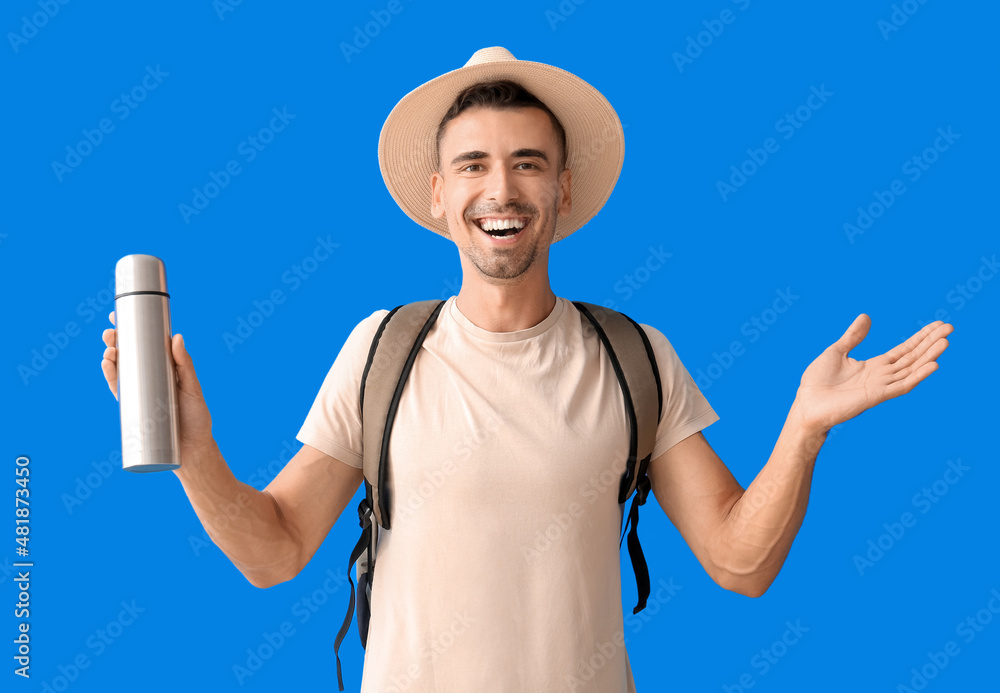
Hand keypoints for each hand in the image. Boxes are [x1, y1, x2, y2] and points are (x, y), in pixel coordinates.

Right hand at [101, 311, 214, 455]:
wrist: (191, 449)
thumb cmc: (196, 417)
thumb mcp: (192, 388)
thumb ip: (184, 365)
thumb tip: (176, 337)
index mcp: (164, 368)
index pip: (146, 344)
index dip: (131, 329)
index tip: (119, 314)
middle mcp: (149, 377)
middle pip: (128, 354)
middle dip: (116, 340)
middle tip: (111, 332)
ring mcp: (139, 392)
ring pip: (119, 369)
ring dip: (110, 356)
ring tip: (111, 348)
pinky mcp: (132, 407)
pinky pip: (117, 388)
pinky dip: (110, 375)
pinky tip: (108, 364)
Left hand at [793, 314, 952, 433]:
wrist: (806, 405)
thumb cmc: (817, 382)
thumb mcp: (836, 351)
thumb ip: (853, 336)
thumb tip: (866, 316)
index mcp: (873, 366)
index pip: (903, 350)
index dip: (920, 338)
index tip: (937, 325)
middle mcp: (881, 376)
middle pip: (912, 357)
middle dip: (930, 343)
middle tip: (950, 328)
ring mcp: (880, 386)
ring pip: (911, 369)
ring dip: (929, 356)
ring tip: (946, 342)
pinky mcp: (875, 396)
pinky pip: (902, 385)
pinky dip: (918, 375)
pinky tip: (933, 365)